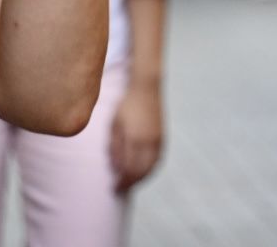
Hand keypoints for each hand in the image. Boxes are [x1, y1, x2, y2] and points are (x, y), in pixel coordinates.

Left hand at [110, 77, 163, 193]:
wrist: (146, 88)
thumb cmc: (126, 106)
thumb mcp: (114, 126)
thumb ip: (115, 148)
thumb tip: (116, 168)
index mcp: (136, 140)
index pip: (130, 170)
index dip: (122, 182)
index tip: (113, 188)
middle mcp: (150, 142)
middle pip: (142, 171)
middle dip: (131, 182)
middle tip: (120, 188)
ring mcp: (158, 139)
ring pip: (152, 167)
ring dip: (142, 177)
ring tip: (131, 182)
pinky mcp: (162, 136)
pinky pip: (158, 159)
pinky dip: (150, 169)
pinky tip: (143, 170)